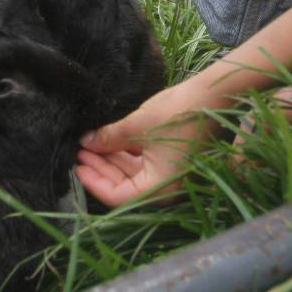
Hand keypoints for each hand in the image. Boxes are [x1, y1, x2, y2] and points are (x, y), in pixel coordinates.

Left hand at [74, 83, 212, 206]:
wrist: (214, 95)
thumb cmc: (177, 113)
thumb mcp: (136, 126)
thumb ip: (108, 139)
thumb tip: (85, 143)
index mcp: (160, 190)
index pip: (118, 197)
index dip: (94, 182)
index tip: (77, 165)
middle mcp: (168, 189)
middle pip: (125, 187)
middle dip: (101, 168)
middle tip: (80, 151)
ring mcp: (172, 176)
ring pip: (135, 175)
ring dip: (113, 160)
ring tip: (91, 144)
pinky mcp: (176, 161)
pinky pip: (147, 164)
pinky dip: (128, 155)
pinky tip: (110, 141)